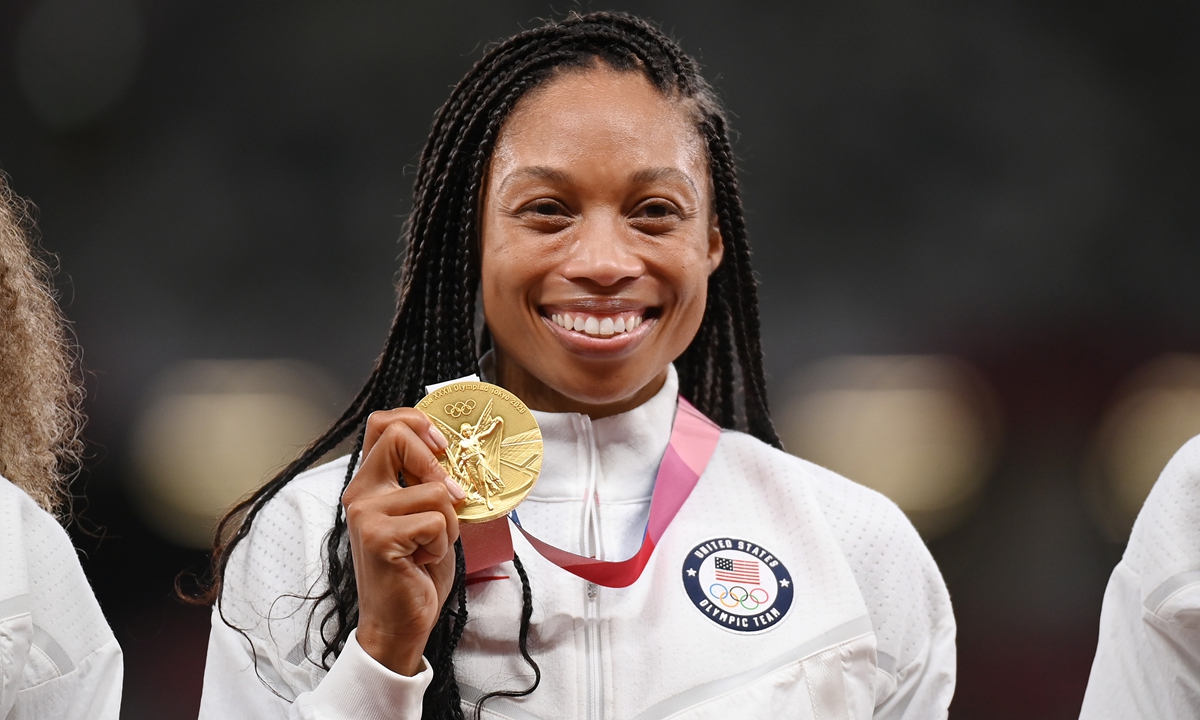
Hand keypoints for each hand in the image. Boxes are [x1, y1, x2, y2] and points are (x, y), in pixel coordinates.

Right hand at [341, 407, 466, 675]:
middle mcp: (361, 493)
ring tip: (430, 545)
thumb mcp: (422, 515)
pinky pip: (436, 521)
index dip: (415, 420)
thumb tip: (453, 453)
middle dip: (437, 463)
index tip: (441, 445)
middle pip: (398, 436)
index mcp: (370, 483)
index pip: (382, 424)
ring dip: (449, 522)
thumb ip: (426, 482)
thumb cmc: (414, 569)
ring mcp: (366, 514)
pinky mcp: (380, 537)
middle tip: (450, 497)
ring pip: (435, 489)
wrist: (399, 621)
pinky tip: (423, 559)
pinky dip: (443, 543)